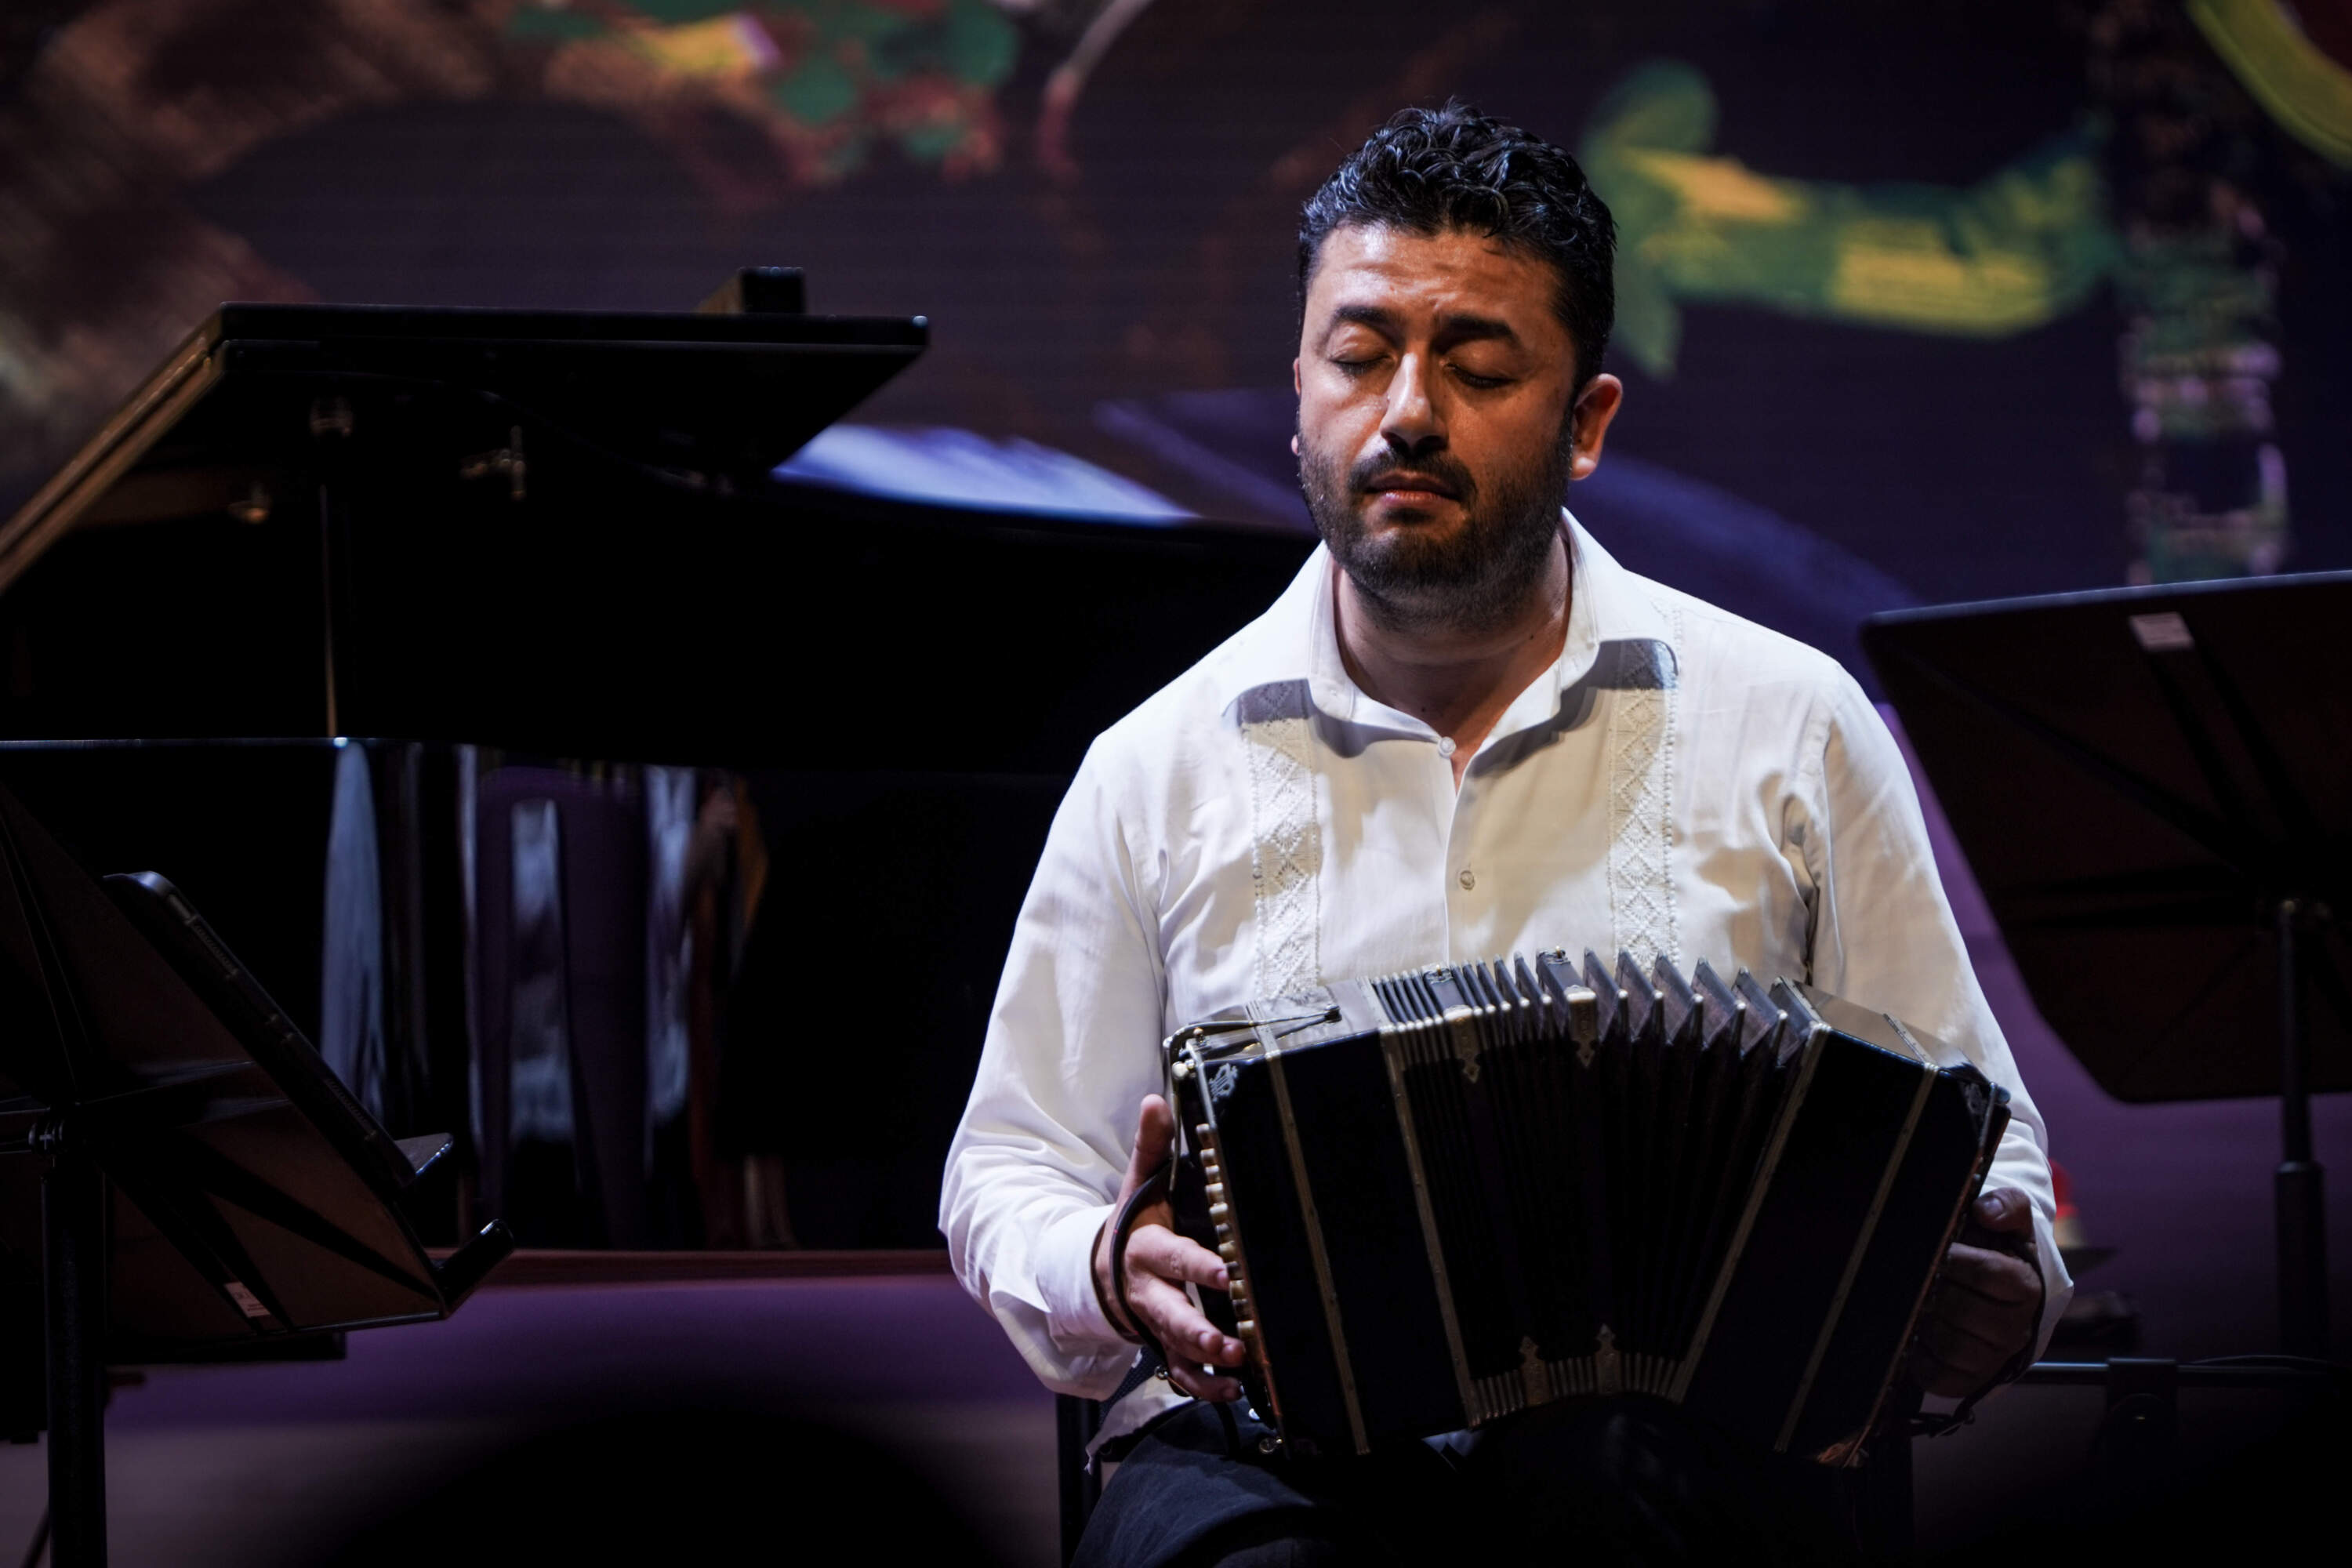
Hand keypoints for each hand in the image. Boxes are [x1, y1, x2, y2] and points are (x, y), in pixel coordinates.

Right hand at [1092, 1094, 1247, 1401]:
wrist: (1098, 1270)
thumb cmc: (1132, 1225)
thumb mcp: (1139, 1185)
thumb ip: (1151, 1145)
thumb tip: (1156, 1100)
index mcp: (1147, 1249)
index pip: (1173, 1256)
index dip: (1198, 1266)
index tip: (1226, 1272)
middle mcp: (1149, 1291)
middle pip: (1172, 1314)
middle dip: (1200, 1331)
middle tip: (1232, 1344)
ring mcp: (1155, 1322)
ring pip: (1176, 1349)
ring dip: (1205, 1365)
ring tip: (1236, 1372)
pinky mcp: (1162, 1344)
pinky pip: (1180, 1372)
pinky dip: (1204, 1385)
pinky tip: (1233, 1390)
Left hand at [1911, 1187, 2043, 1397]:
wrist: (1995, 1296)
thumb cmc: (1996, 1255)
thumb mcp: (2009, 1224)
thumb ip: (2006, 1206)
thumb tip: (1985, 1211)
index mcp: (2027, 1287)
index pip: (1987, 1272)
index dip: (1955, 1259)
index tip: (1938, 1250)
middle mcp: (2016, 1327)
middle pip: (1963, 1309)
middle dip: (1934, 1289)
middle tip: (1919, 1276)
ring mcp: (1994, 1358)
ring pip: (1949, 1343)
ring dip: (1925, 1319)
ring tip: (1916, 1301)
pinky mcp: (1971, 1380)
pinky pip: (1938, 1375)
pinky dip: (1919, 1355)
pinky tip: (1916, 1331)